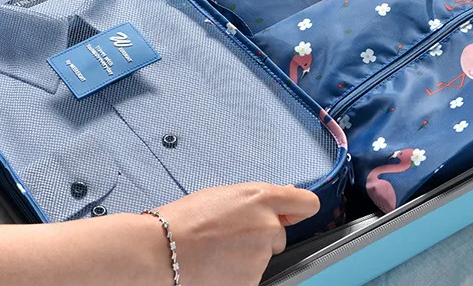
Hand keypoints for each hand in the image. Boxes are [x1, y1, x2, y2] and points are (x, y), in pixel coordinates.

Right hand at [150, 183, 319, 285]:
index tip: (294, 212)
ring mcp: (262, 256)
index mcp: (262, 198)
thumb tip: (285, 196)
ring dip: (249, 252)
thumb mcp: (226, 194)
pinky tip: (219, 262)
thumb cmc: (189, 217)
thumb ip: (258, 197)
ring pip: (264, 254)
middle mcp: (268, 226)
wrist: (166, 248)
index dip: (300, 208)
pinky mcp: (253, 280)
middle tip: (232, 231)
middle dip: (262, 233)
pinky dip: (239, 270)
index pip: (306, 203)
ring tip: (219, 246)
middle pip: (279, 232)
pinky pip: (253, 272)